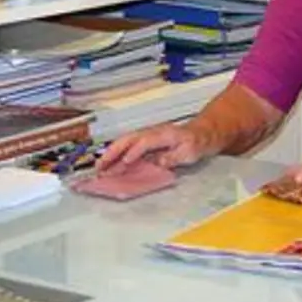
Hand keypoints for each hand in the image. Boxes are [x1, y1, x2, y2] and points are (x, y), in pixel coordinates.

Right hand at [96, 123, 211, 172]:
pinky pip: (127, 148)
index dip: (134, 151)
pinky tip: (111, 167)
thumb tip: (158, 163)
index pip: (144, 141)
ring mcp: (147, 137)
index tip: (126, 162)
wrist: (201, 134)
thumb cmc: (196, 142)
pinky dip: (117, 157)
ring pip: (124, 144)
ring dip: (111, 155)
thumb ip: (173, 157)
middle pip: (128, 139)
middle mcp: (151, 133)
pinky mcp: (145, 144)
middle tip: (101, 166)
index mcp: (163, 134)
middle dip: (113, 152)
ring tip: (100, 168)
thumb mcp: (190, 152)